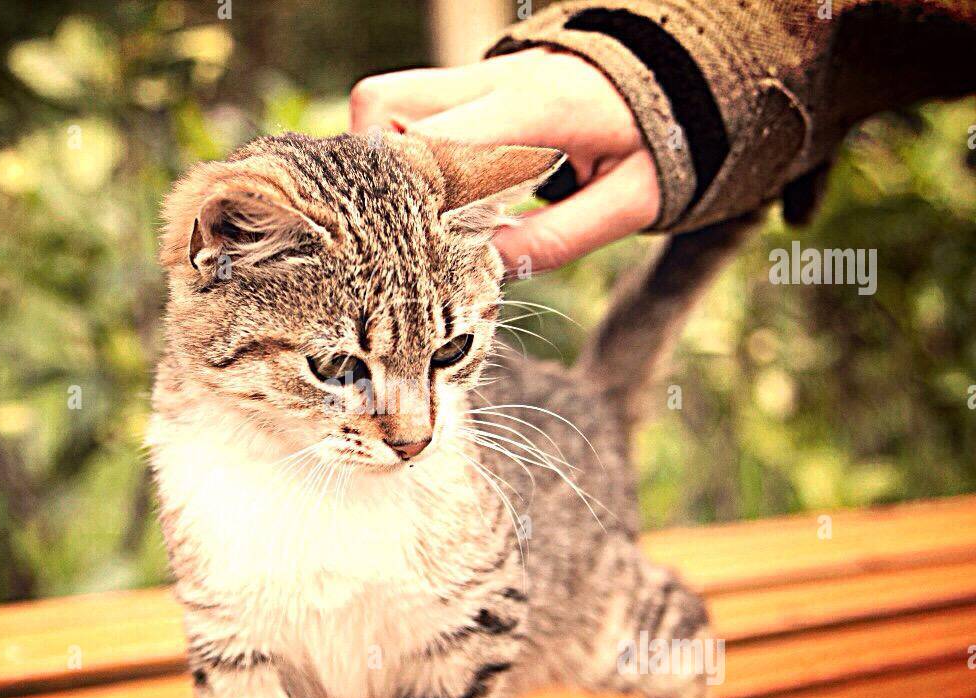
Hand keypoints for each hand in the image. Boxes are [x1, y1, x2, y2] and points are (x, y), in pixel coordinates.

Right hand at [350, 49, 659, 271]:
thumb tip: (478, 272)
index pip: (436, 141)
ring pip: (376, 105)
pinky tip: (427, 195)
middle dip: (379, 181)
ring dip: (379, 165)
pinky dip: (394, 155)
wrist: (671, 78)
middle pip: (382, 109)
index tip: (419, 250)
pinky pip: (393, 110)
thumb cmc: (654, 143)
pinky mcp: (461, 85)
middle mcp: (490, 78)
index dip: (410, 198)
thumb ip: (554, 239)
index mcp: (537, 105)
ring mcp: (471, 74)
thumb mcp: (629, 201)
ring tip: (414, 216)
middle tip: (407, 236)